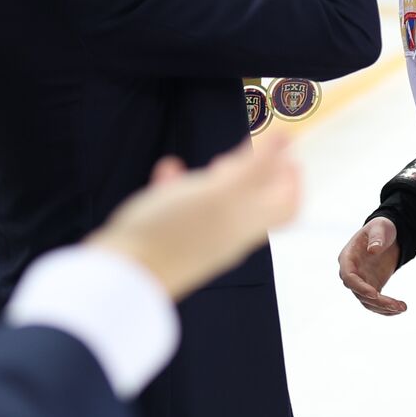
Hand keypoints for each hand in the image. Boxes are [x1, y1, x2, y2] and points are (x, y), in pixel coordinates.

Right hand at [86, 135, 300, 299]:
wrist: (122, 276)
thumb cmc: (173, 232)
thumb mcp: (221, 191)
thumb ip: (256, 167)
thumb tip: (287, 140)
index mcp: (247, 222)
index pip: (288, 207)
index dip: (293, 181)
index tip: (288, 158)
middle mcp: (229, 233)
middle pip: (256, 204)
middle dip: (257, 176)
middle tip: (250, 156)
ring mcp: (199, 239)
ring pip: (219, 206)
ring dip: (218, 181)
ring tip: (215, 163)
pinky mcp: (168, 240)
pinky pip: (182, 210)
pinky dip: (179, 187)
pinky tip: (169, 169)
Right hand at [338, 217, 405, 314]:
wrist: (388, 235)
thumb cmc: (380, 228)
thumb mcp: (380, 227)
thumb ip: (376, 237)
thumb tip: (374, 249)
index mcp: (348, 258)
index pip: (348, 277)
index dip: (359, 287)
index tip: (374, 294)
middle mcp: (351, 273)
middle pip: (359, 293)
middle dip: (377, 301)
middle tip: (396, 305)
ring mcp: (361, 281)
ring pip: (367, 301)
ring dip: (383, 308)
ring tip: (402, 308)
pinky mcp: (372, 286)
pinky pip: (376, 302)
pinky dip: (386, 308)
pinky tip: (399, 309)